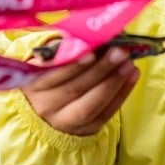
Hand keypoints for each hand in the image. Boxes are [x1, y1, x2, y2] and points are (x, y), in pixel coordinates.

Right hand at [22, 46, 139, 134]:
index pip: (52, 75)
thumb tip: (88, 33)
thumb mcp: (45, 58)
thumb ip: (61, 46)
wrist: (43, 111)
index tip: (92, 51)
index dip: (72, 65)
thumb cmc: (47, 73)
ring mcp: (65, 122)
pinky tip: (132, 75)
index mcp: (33, 84)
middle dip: (100, 69)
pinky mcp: (84, 130)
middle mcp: (46, 106)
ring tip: (129, 63)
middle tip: (120, 51)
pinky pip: (104, 115)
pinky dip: (121, 95)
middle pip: (75, 89)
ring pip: (90, 105)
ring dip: (113, 82)